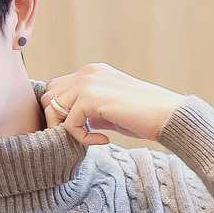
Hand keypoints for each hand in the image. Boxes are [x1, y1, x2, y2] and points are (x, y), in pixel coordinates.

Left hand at [40, 63, 185, 146]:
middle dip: (57, 121)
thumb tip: (65, 124)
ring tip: (92, 139)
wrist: (166, 116)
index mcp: (91, 72)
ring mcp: (88, 82)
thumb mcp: (108, 111)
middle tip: (81, 136)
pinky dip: (82, 138)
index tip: (82, 130)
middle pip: (48, 97)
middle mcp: (87, 72)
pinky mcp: (91, 97)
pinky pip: (68, 124)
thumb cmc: (142, 118)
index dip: (61, 113)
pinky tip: (104, 140)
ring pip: (52, 108)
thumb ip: (87, 111)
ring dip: (67, 130)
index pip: (56, 89)